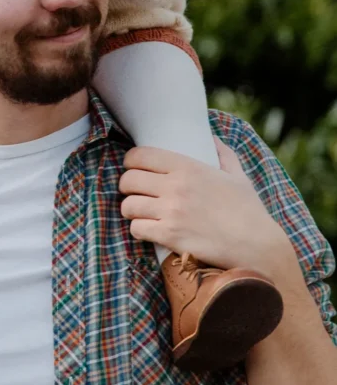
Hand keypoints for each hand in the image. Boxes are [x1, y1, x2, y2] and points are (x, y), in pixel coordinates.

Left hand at [118, 138, 294, 274]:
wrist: (257, 246)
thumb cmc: (248, 212)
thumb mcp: (238, 177)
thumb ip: (224, 155)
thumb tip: (213, 138)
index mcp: (189, 168)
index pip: (141, 155)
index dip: (130, 161)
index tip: (132, 168)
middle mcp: (175, 187)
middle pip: (128, 180)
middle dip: (127, 187)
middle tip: (135, 193)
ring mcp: (171, 212)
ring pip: (128, 206)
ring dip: (131, 210)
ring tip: (139, 213)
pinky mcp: (169, 236)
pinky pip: (136, 228)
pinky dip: (138, 230)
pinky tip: (148, 230)